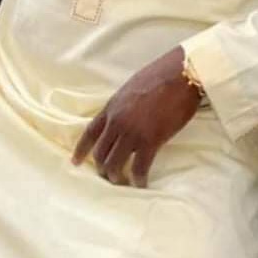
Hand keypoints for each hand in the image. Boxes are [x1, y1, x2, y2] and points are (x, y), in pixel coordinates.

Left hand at [71, 46, 200, 186]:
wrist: (181, 73)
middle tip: (109, 175)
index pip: (90, 133)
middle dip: (102, 168)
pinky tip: (141, 183)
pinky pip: (139, 168)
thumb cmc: (161, 74)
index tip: (76, 162)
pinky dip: (138, 179)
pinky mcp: (151, 141)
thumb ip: (123, 104)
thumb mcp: (132, 86)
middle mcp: (117, 122)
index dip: (81, 150)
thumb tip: (124, 114)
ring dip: (116, 176)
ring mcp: (132, 132)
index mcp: (112, 106)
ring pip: (114, 164)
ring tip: (122, 182)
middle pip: (100, 153)